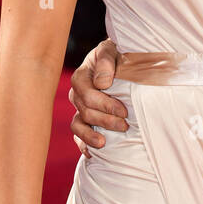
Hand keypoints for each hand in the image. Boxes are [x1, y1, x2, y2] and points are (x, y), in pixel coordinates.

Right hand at [68, 38, 125, 156]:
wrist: (118, 60)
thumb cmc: (116, 55)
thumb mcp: (111, 50)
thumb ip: (106, 61)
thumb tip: (103, 83)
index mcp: (81, 77)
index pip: (88, 95)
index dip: (106, 105)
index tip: (124, 111)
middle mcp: (77, 94)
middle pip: (86, 112)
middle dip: (105, 121)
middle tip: (125, 126)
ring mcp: (79, 108)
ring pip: (78, 126)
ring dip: (90, 136)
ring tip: (104, 143)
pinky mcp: (83, 119)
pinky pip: (78, 135)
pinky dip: (84, 144)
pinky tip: (92, 153)